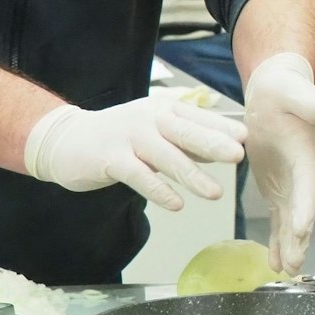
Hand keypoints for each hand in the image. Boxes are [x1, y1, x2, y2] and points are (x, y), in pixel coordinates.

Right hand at [24, 96, 246, 209]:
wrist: (67, 139)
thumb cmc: (121, 136)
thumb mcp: (157, 131)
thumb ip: (189, 140)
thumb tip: (227, 148)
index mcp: (165, 109)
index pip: (199, 117)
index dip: (222, 128)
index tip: (247, 138)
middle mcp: (149, 119)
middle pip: (185, 131)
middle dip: (213, 143)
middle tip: (238, 156)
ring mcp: (129, 137)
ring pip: (165, 156)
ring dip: (191, 175)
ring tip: (215, 194)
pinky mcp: (110, 158)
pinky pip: (138, 175)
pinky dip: (158, 190)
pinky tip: (176, 204)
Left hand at [244, 53, 314, 274]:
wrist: (277, 92)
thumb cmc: (287, 90)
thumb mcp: (297, 94)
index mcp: (308, 157)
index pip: (309, 187)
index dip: (305, 209)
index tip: (300, 230)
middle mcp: (304, 175)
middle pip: (303, 213)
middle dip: (298, 240)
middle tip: (292, 265)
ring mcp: (292, 184)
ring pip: (291, 222)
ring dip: (289, 245)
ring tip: (285, 270)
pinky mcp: (278, 188)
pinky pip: (279, 219)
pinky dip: (277, 239)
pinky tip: (274, 261)